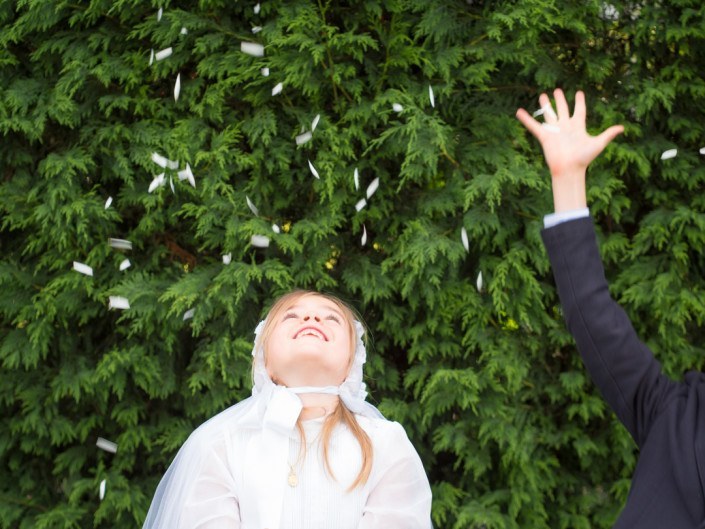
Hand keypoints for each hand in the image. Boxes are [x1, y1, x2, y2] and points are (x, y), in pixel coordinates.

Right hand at [516, 88, 623, 211]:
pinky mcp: (545, 136)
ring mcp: (555, 131)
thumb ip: (608, 134)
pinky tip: (519, 112)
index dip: (579, 102)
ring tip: (543, 95)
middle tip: (557, 90)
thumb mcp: (598, 144)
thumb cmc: (583, 158)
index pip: (579, 111)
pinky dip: (526, 119)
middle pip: (563, 110)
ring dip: (546, 105)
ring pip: (549, 114)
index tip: (579, 93)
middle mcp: (566, 127)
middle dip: (560, 100)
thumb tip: (622, 128)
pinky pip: (534, 126)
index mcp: (578, 127)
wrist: (569, 168)